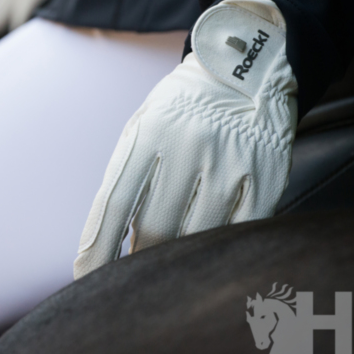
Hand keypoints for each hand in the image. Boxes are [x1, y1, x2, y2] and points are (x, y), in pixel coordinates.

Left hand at [74, 0, 297, 276]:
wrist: (243, 72)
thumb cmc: (183, 107)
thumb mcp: (144, 122)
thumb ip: (127, 173)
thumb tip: (112, 237)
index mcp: (149, 131)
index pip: (114, 205)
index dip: (96, 252)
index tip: (88, 280)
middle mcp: (189, 145)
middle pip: (154, 229)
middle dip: (140, 256)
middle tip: (139, 263)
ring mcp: (230, 162)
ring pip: (196, 237)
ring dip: (179, 256)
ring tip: (173, 255)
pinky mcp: (264, 175)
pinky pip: (237, 232)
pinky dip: (218, 248)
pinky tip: (209, 250)